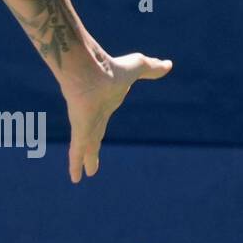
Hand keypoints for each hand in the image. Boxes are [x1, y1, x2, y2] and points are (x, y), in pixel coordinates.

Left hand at [61, 50, 172, 182]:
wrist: (91, 69)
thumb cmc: (111, 68)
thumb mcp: (136, 67)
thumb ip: (151, 68)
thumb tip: (168, 63)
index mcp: (104, 104)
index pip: (101, 120)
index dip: (98, 128)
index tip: (95, 136)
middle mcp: (93, 116)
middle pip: (92, 137)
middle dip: (90, 149)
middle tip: (88, 164)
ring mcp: (85, 124)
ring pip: (84, 147)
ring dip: (82, 160)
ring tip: (78, 177)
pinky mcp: (80, 131)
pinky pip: (78, 151)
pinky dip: (76, 164)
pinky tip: (74, 178)